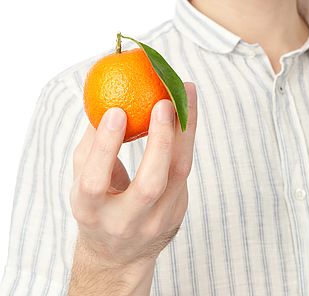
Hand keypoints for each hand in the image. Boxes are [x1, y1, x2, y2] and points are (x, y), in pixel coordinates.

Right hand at [70, 82, 197, 268]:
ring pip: (177, 174)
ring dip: (184, 130)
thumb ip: (91, 144)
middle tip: (164, 102)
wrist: (119, 254)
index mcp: (91, 211)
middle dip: (159, 141)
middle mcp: (125, 221)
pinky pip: (185, 167)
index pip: (95, 182)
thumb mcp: (83, 179)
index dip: (105, 147)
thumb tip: (102, 99)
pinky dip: (187, 135)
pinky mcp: (177, 210)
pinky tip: (188, 107)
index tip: (116, 111)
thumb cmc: (97, 202)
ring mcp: (156, 220)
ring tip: (186, 92)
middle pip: (149, 185)